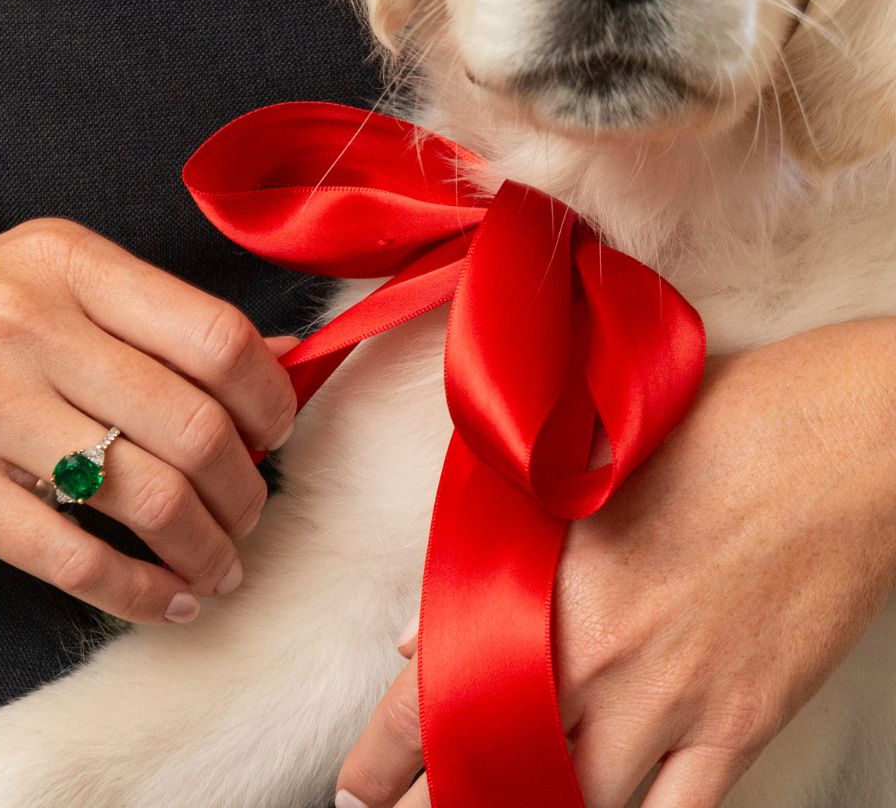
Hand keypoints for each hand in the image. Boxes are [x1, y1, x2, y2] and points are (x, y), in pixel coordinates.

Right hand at [0, 218, 296, 625]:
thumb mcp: (55, 279)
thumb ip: (162, 315)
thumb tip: (280, 356)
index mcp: (70, 263)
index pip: (213, 334)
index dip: (269, 396)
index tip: (277, 431)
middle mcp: (29, 326)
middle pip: (192, 424)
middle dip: (244, 488)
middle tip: (251, 512)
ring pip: (145, 496)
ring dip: (205, 548)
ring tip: (219, 565)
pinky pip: (73, 557)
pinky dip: (138, 592)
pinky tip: (165, 599)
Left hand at [336, 321, 895, 807]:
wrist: (839, 443)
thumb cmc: (716, 427)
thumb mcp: (586, 465)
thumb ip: (499, 551)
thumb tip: (421, 628)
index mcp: (553, 583)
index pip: (440, 690)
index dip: (387, 753)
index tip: (358, 784)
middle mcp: (603, 657)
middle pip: (496, 762)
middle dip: (440, 798)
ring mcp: (676, 700)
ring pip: (577, 803)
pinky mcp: (742, 724)